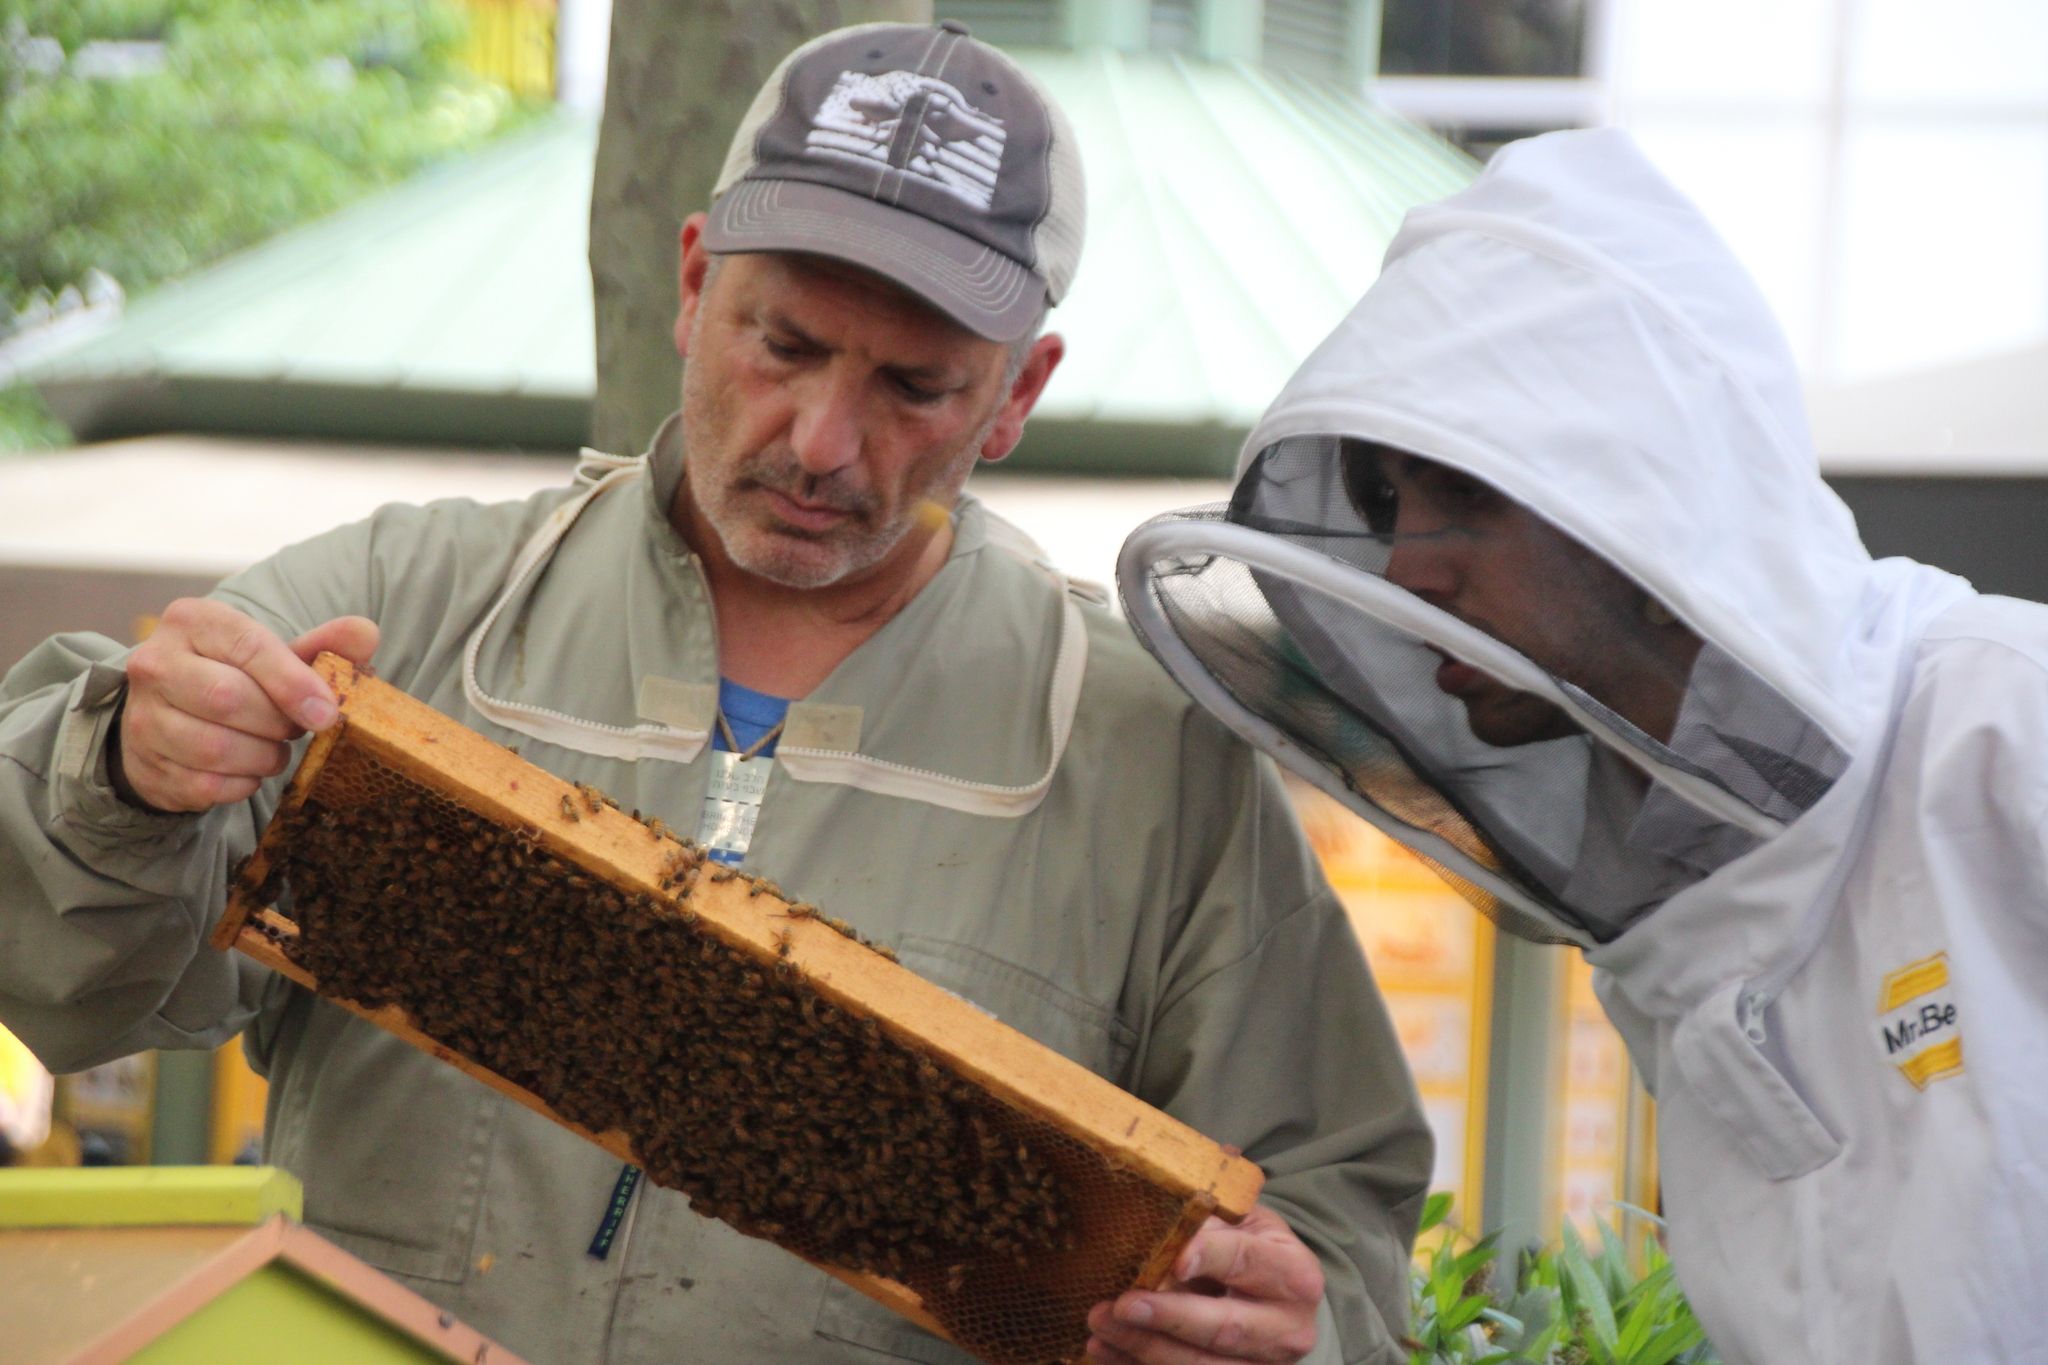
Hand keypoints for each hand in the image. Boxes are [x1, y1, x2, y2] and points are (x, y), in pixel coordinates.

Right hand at [111, 598, 378, 812]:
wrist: (170, 716)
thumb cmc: (235, 676)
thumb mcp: (277, 654)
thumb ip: (323, 645)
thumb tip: (365, 634)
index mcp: (192, 621)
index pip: (249, 647)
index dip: (294, 683)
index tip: (328, 712)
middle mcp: (155, 663)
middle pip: (228, 698)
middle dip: (277, 722)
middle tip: (296, 729)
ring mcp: (142, 716)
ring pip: (215, 748)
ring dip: (263, 757)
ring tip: (274, 749)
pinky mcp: (144, 764)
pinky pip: (206, 785)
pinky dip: (241, 784)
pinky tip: (248, 770)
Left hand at [1086, 1204, 1324, 1362]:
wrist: (1278, 1301)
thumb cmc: (1253, 1250)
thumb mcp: (1244, 1222)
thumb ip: (1210, 1214)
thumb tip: (1162, 1188)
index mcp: (1295, 1272)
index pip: (1248, 1260)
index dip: (1210, 1258)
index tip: (1173, 1259)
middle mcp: (1289, 1326)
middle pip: (1225, 1326)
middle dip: (1169, 1316)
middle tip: (1122, 1303)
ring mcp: (1266, 1364)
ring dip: (1145, 1346)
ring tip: (1099, 1323)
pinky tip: (1105, 1349)